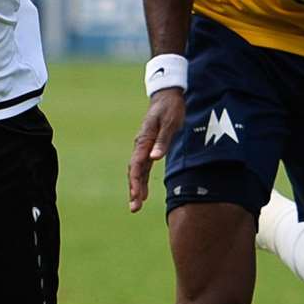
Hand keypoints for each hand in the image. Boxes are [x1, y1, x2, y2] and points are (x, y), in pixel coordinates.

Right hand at [128, 89, 184, 212]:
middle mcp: (140, 145)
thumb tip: (154, 158)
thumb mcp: (170, 123)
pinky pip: (142, 167)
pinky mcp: (148, 148)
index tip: (137, 196)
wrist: (167, 95)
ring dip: (136, 187)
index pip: (137, 164)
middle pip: (134, 171)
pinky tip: (142, 192)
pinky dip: (141, 180)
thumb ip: (162, 141)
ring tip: (136, 205)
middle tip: (134, 207)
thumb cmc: (170, 108)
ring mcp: (143, 147)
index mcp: (144, 140)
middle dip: (133, 189)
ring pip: (137, 170)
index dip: (136, 181)